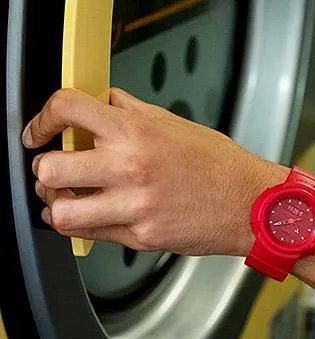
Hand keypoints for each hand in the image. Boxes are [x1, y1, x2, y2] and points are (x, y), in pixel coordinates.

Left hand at [22, 88, 286, 255]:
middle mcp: (132, 168)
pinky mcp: (141, 236)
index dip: (42, 119)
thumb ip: (133, 110)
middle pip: (50, 169)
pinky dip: (80, 226)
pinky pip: (91, 235)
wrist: (252, 204)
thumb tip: (104, 101)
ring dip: (56, 205)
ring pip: (61, 213)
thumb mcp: (177, 124)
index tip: (39, 131)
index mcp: (138, 132)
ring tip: (65, 199)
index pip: (67, 109)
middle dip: (44, 169)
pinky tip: (88, 217)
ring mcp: (135, 206)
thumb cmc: (221, 166)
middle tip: (54, 168)